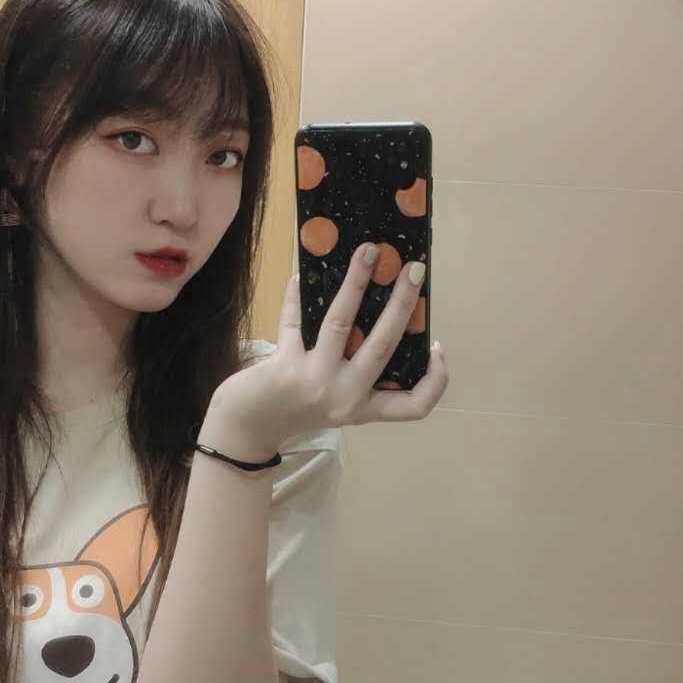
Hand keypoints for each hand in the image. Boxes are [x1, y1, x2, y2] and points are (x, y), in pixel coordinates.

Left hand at [208, 242, 449, 451]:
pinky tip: (301, 275)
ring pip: (340, 322)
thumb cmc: (295, 411)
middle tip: (414, 269)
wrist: (245, 431)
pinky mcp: (284, 367)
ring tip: (367, 251)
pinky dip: (297, 295)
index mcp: (363, 409)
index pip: (414, 406)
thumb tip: (376, 313)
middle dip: (402, 302)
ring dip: (355, 282)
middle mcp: (344, 398)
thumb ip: (356, 372)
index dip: (436, 379)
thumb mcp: (334, 401)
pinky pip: (294, 320)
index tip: (437, 346)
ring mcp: (314, 381)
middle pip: (384, 345)